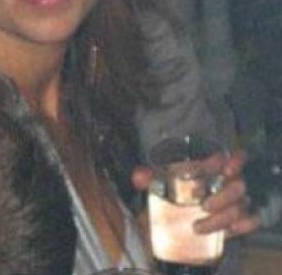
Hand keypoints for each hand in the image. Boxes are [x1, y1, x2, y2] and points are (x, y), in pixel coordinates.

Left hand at [132, 149, 261, 237]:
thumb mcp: (157, 183)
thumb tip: (139, 177)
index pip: (232, 158)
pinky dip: (244, 226)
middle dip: (222, 197)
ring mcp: (234, 202)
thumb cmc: (169, 192)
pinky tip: (229, 231)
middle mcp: (227, 183)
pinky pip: (250, 221)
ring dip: (223, 218)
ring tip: (197, 227)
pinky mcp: (237, 220)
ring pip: (241, 207)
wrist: (171, 216)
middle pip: (238, 187)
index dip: (235, 161)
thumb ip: (148, 177)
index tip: (225, 168)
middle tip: (202, 205)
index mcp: (211, 168)